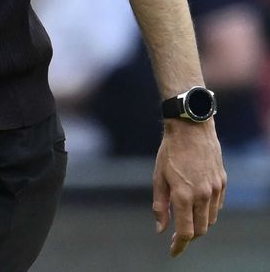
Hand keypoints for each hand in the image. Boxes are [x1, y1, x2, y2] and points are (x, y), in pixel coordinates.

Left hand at [152, 120, 225, 256]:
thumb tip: (160, 228)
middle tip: (176, 236)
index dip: (179, 245)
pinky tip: (198, 206)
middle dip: (188, 237)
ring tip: (186, 220)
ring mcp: (215, 189)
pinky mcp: (223, 183)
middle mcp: (202, 195)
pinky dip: (208, 212)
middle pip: (200, 229)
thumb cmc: (170, 152)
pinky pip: (217, 207)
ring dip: (199, 225)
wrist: (191, 130)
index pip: (185, 231)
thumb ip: (160, 206)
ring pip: (210, 220)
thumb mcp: (158, 178)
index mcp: (183, 195)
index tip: (173, 252)